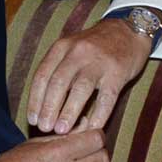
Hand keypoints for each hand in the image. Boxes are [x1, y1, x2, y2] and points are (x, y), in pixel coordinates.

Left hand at [26, 18, 151, 133]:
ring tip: (62, 131)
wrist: (129, 31)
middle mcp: (78, 52)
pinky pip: (106, 97)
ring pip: (80, 89)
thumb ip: (58, 71)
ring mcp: (99, 62)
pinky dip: (98, 115)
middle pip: (59, 82)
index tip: (32, 119)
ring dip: (69, 112)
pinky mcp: (118, 72)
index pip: (42, 75)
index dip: (35, 100)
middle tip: (44, 128)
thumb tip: (42, 107)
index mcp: (62, 47)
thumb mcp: (71, 50)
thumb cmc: (95, 47)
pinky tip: (92, 129)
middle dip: (49, 108)